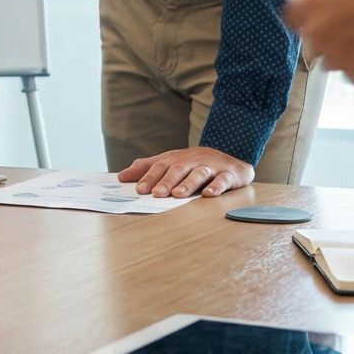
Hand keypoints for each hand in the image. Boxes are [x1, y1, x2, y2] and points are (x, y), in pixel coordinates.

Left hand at [119, 146, 253, 197]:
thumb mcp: (171, 163)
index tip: (139, 190)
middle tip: (156, 194)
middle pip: (178, 169)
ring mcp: (211, 166)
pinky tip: (209, 194)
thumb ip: (147, 168)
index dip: (149, 177)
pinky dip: (216, 186)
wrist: (231, 162)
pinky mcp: (229, 174)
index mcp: (177, 158)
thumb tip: (121, 176)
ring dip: (188, 184)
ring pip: (199, 173)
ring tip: (178, 195)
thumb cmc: (195, 165)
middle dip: (166, 181)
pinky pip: (223, 180)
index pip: (161, 166)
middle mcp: (193, 160)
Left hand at [286, 0, 353, 81]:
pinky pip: (350, 76)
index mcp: (313, 2)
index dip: (304, 22)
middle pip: (311, 46)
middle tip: (350, 37)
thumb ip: (331, 9)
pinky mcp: (350, 69)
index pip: (291, 17)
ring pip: (329, 63)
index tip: (312, 24)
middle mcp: (316, 28)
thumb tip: (326, 20)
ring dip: (345, 58)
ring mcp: (331, 51)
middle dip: (328, 44)